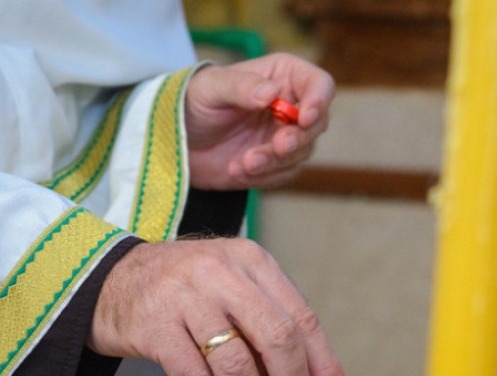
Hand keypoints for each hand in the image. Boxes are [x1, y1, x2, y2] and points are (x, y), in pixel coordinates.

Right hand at [87, 238, 350, 375]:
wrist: (107, 280)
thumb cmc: (184, 293)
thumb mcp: (232, 292)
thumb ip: (268, 330)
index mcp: (253, 263)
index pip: (302, 317)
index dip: (324, 364)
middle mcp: (222, 273)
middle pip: (277, 337)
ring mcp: (186, 297)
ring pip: (236, 362)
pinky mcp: (154, 326)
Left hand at [184, 53, 334, 189]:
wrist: (177, 140)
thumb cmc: (193, 102)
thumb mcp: (211, 88)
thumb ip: (241, 87)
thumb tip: (272, 92)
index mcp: (283, 76)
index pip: (319, 85)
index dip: (319, 101)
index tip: (304, 117)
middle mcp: (291, 106)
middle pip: (315, 125)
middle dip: (296, 139)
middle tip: (277, 147)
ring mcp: (285, 137)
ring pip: (300, 154)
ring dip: (274, 162)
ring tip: (242, 163)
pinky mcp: (276, 165)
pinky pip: (283, 175)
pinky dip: (262, 177)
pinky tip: (236, 170)